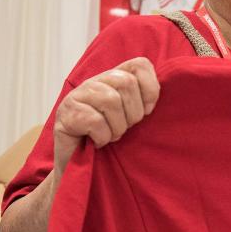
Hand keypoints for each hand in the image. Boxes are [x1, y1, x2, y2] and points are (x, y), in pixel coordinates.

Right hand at [53, 57, 159, 177]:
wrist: (77, 167)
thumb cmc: (108, 142)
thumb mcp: (130, 118)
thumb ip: (143, 102)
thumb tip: (164, 100)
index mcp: (113, 78)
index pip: (140, 65)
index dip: (150, 88)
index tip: (147, 112)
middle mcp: (94, 81)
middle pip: (127, 84)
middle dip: (132, 114)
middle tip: (124, 129)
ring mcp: (77, 96)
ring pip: (110, 100)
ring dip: (117, 127)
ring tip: (110, 136)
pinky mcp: (66, 114)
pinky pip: (95, 121)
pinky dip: (102, 137)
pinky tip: (97, 142)